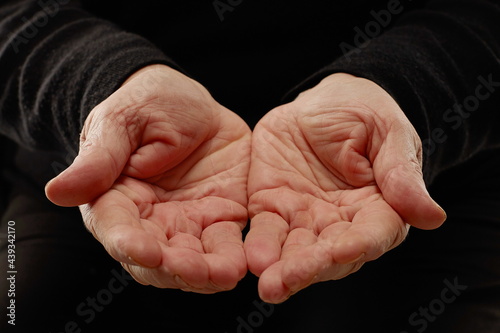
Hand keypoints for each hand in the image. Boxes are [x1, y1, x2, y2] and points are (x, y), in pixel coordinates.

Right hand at [45, 65, 250, 292]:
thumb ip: (99, 159)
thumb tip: (57, 191)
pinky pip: (228, 244)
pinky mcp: (222, 217)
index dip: (128, 244)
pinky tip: (245, 264)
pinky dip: (235, 257)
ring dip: (207, 273)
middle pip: (156, 259)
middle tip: (193, 270)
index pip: (117, 230)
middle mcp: (151, 221)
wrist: (190, 102)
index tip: (144, 250)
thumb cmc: (146, 105)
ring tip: (225, 274)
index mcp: (117, 200)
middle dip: (174, 269)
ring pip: (194, 261)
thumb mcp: (121, 122)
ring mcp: (188, 223)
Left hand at [244, 73, 446, 302]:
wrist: (323, 101)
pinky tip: (253, 260)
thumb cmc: (364, 113)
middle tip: (289, 280)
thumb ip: (400, 172)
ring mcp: (305, 217)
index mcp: (377, 208)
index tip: (342, 252)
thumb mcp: (387, 131)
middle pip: (329, 253)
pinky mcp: (273, 206)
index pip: (372, 234)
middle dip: (311, 268)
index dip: (358, 245)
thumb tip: (433, 216)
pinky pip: (265, 230)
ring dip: (282, 269)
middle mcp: (340, 222)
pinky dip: (259, 246)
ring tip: (270, 284)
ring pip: (295, 250)